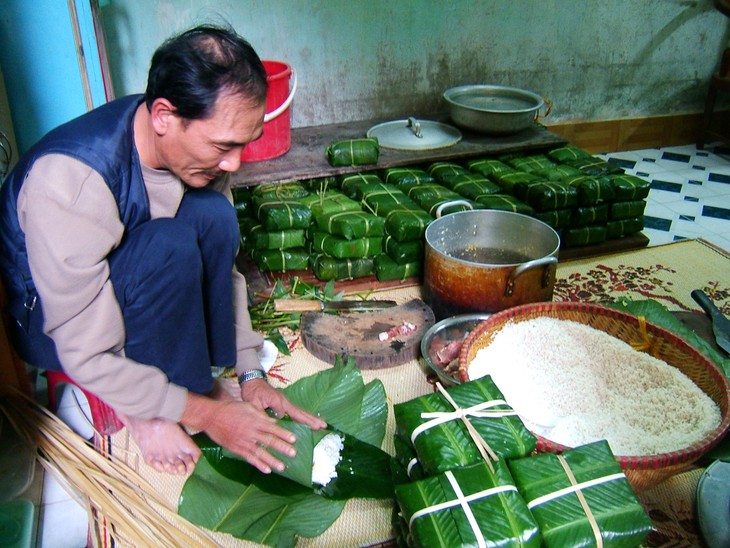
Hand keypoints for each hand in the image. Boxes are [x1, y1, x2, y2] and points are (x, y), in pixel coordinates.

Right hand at [182, 394, 300, 473]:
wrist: (211, 417)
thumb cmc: (230, 409)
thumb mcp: (247, 406)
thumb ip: (261, 414)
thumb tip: (274, 422)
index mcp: (254, 420)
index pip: (272, 428)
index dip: (284, 434)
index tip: (294, 439)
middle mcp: (250, 432)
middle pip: (269, 441)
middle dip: (282, 448)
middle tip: (293, 453)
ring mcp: (243, 442)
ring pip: (260, 452)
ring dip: (272, 460)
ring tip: (282, 467)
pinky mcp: (236, 449)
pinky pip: (249, 458)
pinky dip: (258, 465)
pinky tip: (267, 470)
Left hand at [241, 378, 326, 430]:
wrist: (253, 381)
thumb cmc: (252, 391)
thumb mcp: (253, 401)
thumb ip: (261, 411)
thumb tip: (273, 419)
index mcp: (277, 400)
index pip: (282, 413)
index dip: (281, 420)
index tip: (277, 426)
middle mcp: (284, 401)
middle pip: (299, 412)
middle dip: (310, 419)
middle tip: (323, 426)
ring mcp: (286, 402)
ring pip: (301, 412)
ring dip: (311, 419)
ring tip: (323, 425)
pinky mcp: (286, 404)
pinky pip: (297, 412)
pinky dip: (305, 417)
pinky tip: (311, 423)